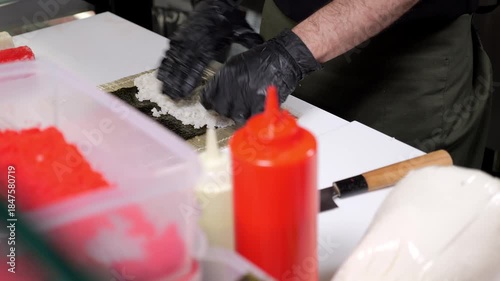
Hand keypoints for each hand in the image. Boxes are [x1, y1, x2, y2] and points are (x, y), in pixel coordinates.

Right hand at [157, 0, 262, 99]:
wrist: (216, 2)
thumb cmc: (228, 18)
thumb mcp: (241, 30)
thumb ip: (250, 42)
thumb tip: (261, 49)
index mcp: (208, 44)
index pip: (197, 65)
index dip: (190, 79)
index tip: (185, 92)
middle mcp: (194, 42)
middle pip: (182, 66)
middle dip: (176, 82)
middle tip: (172, 97)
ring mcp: (184, 39)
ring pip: (173, 61)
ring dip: (168, 76)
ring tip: (165, 90)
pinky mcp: (179, 36)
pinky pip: (170, 52)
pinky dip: (165, 64)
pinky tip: (161, 75)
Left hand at [200, 29, 321, 124]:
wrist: (284, 58)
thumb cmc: (263, 60)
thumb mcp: (236, 64)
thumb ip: (224, 80)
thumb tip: (215, 93)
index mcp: (225, 75)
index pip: (208, 97)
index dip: (210, 103)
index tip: (212, 106)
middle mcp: (233, 86)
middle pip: (221, 109)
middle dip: (225, 110)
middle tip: (233, 107)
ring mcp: (246, 96)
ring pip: (235, 116)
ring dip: (240, 114)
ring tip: (247, 108)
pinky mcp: (260, 104)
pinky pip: (252, 118)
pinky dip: (254, 117)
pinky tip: (256, 111)